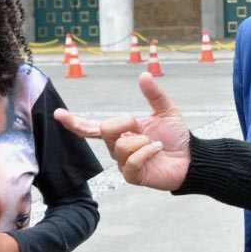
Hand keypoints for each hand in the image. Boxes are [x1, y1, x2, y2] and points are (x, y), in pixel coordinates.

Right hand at [54, 72, 190, 190]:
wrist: (192, 158)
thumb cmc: (177, 137)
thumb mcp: (166, 110)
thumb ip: (154, 94)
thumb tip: (143, 75)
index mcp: (121, 132)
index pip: (92, 127)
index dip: (74, 122)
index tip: (58, 114)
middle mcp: (117, 147)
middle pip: (105, 130)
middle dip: (126, 124)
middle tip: (144, 129)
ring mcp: (123, 163)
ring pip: (122, 146)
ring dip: (144, 141)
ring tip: (157, 144)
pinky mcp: (132, 176)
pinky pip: (132, 162)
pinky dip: (148, 152)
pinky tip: (158, 150)